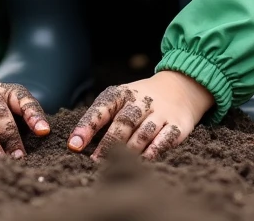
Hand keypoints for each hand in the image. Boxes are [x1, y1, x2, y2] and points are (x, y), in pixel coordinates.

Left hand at [66, 71, 213, 160]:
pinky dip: (153, 150)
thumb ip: (100, 118)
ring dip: (129, 150)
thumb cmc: (139, 101)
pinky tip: (143, 161)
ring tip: (117, 165)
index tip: (74, 146)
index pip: (102, 108)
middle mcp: (142, 101)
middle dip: (108, 144)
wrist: (180, 88)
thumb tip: (76, 144)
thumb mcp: (119, 100)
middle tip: (96, 161)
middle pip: (124, 122)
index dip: (87, 127)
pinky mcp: (177, 125)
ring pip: (143, 132)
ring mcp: (161, 113)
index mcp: (122, 94)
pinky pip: (165, 139)